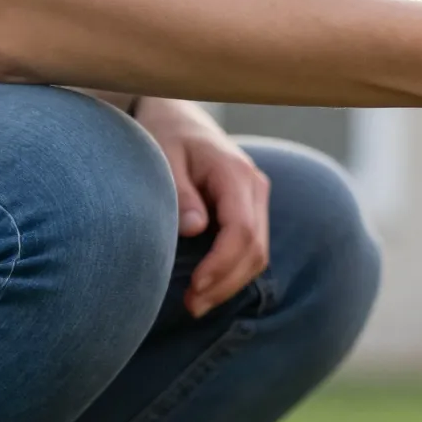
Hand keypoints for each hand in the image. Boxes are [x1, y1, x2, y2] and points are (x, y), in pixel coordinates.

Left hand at [134, 96, 270, 317]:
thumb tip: (195, 229)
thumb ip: (179, 192)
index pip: (242, 230)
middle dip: (226, 283)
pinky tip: (208, 286)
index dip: (222, 264)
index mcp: (236, 174)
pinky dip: (234, 272)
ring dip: (231, 283)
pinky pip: (252, 248)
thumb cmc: (165, 134)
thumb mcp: (162, 155)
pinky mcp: (251, 209)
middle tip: (192, 306)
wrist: (178, 116)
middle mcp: (256, 187)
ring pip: (259, 254)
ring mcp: (258, 199)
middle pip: (256, 249)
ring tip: (197, 302)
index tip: (195, 287)